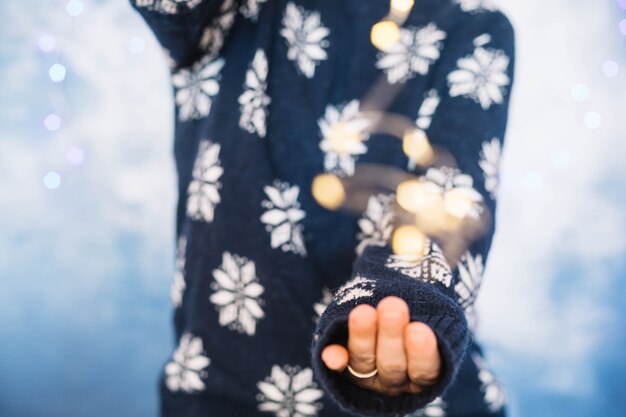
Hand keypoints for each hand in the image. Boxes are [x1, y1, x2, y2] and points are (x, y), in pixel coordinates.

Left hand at [320, 296, 440, 395]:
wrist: (394, 309)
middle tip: (393, 306)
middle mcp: (396, 382)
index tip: (418, 328)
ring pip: (364, 361)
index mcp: (424, 376)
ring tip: (364, 312)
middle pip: (393, 364)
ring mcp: (369, 377)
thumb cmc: (419, 315)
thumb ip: (426, 321)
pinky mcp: (346, 369)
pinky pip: (340, 366)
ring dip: (363, 337)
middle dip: (391, 335)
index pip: (425, 370)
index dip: (421, 352)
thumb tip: (418, 326)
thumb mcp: (430, 318)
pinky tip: (330, 355)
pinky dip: (336, 359)